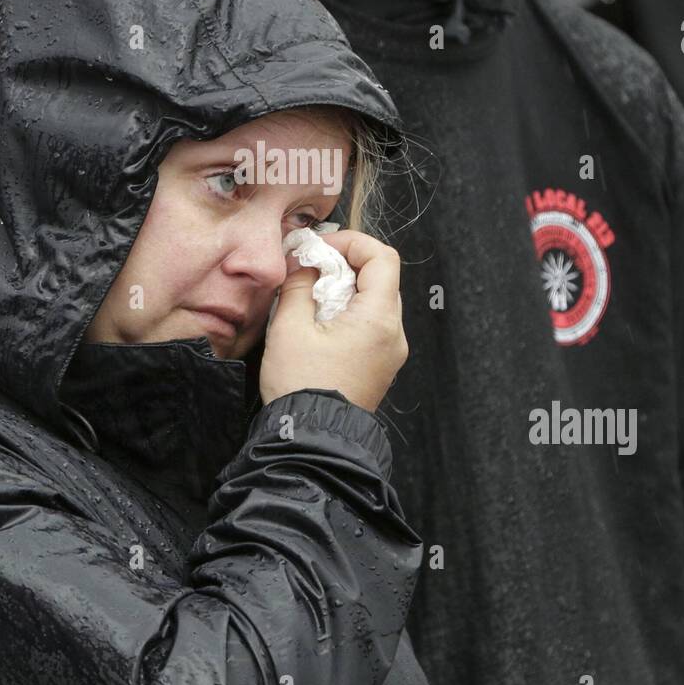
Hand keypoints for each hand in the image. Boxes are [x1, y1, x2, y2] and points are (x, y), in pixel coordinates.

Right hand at [259, 230, 407, 413]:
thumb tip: (305, 264)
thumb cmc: (301, 386)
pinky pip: (372, 326)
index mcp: (379, 319)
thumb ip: (299, 286)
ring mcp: (390, 352)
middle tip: (310, 270)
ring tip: (311, 299)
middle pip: (381, 278)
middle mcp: (394, 334)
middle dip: (345, 265)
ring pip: (376, 302)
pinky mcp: (380, 366)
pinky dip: (349, 313)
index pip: (383, 257)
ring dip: (346, 290)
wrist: (311, 441)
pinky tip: (320, 324)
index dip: (352, 242)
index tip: (320, 248)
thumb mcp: (289, 328)